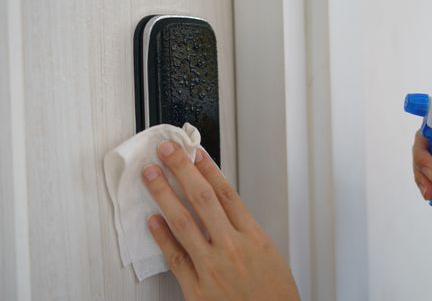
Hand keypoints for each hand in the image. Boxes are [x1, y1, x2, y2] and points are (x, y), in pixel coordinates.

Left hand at [142, 142, 299, 300]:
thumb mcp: (269, 253)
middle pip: (203, 198)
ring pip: (184, 222)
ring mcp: (212, 267)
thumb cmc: (274, 294)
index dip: (208, 169)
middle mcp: (232, 248)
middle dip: (182, 169)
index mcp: (253, 237)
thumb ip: (244, 228)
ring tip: (152, 175)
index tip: (195, 152)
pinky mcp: (197, 290)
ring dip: (164, 194)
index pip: (226, 192)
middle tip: (167, 150)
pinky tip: (152, 219)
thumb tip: (222, 205)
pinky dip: (162, 237)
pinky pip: (175, 258)